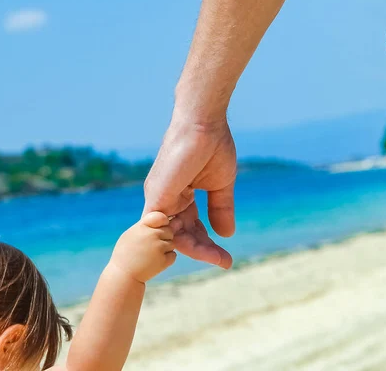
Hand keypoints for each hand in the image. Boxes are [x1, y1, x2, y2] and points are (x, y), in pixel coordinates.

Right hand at [110, 212, 179, 282]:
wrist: (123, 275)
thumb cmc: (125, 253)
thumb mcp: (131, 234)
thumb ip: (146, 226)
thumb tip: (167, 220)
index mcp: (142, 226)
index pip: (161, 216)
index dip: (163, 222)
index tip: (158, 228)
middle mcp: (152, 235)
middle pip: (169, 230)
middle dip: (164, 237)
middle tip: (152, 246)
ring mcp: (159, 248)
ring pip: (171, 243)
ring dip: (165, 248)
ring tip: (151, 255)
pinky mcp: (164, 260)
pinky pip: (173, 255)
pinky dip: (167, 258)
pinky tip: (155, 261)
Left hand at [143, 115, 235, 268]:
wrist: (204, 124)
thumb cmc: (212, 146)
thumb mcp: (220, 184)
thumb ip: (220, 209)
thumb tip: (227, 234)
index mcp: (177, 194)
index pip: (189, 226)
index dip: (206, 241)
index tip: (224, 255)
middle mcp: (164, 199)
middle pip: (181, 234)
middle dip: (204, 250)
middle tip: (225, 262)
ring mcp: (159, 198)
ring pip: (173, 236)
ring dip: (198, 249)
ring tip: (220, 259)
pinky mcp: (157, 196)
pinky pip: (163, 229)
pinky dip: (180, 242)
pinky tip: (201, 251)